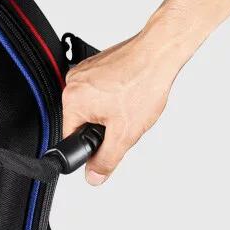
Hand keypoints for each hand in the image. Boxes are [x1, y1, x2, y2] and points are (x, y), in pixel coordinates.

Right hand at [61, 30, 189, 185]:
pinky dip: (113, 93)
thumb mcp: (124, 133)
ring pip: (91, 104)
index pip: (71, 137)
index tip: (108, 141)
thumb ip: (106, 159)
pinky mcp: (95, 64)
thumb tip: (93, 176)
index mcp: (72, 101)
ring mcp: (83, 71)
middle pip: (81, 120)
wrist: (158, 53)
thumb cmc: (142, 84)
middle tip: (123, 119)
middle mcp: (72, 83)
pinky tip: (128, 91)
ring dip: (109, 109)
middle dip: (103, 126)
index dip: (91, 146)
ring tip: (128, 103)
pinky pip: (98, 88)